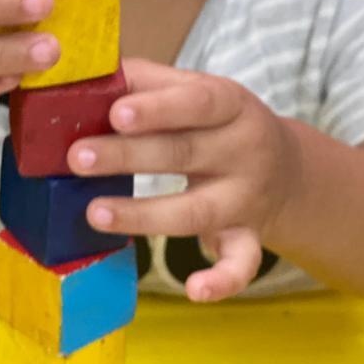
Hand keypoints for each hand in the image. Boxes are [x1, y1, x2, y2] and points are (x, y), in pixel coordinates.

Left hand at [67, 59, 291, 302]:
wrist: (286, 166)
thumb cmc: (216, 121)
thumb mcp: (195, 89)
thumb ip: (146, 81)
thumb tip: (87, 73)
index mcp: (231, 105)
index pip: (196, 102)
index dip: (157, 108)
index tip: (116, 113)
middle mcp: (244, 151)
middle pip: (184, 154)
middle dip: (128, 156)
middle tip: (76, 158)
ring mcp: (247, 199)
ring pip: (198, 211)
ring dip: (145, 215)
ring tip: (94, 212)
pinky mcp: (249, 237)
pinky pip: (242, 263)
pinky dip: (222, 280)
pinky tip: (194, 290)